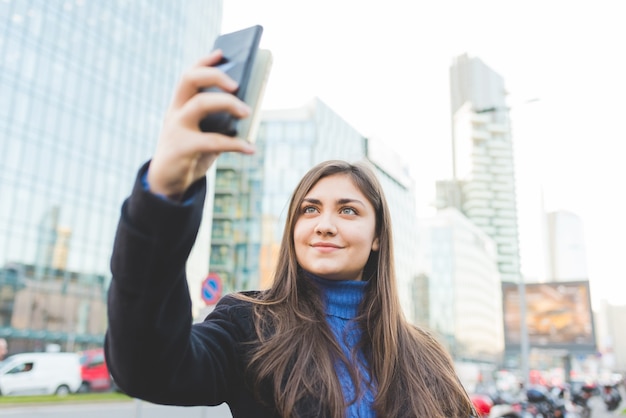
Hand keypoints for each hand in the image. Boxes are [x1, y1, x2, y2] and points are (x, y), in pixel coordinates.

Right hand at [147, 50, 253, 199]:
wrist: (165, 185)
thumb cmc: (190, 155)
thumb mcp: (202, 135)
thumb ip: (219, 122)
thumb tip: (249, 111)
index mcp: (179, 106)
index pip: (189, 75)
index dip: (204, 62)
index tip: (222, 53)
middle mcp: (175, 112)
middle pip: (190, 79)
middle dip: (214, 75)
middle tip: (237, 83)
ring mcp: (176, 128)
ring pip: (200, 103)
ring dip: (227, 102)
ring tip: (248, 111)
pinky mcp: (182, 148)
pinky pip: (213, 141)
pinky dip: (235, 144)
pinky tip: (250, 149)